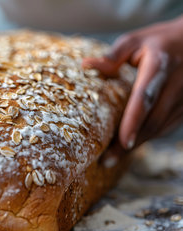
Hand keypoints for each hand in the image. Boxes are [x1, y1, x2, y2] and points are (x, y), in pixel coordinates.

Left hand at [83, 15, 182, 166]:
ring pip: (161, 128)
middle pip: (153, 121)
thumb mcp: (136, 40)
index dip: (134, 121)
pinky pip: (167, 126)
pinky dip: (148, 137)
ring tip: (113, 157)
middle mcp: (176, 84)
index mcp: (159, 66)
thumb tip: (86, 65)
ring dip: (138, 144)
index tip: (122, 142)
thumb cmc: (159, 41)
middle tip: (106, 160)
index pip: (145, 98)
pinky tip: (131, 144)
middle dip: (130, 143)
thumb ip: (113, 55)